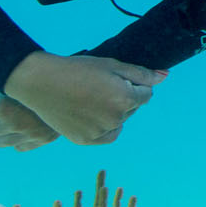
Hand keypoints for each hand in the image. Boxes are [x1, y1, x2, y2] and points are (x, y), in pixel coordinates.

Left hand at [0, 80, 58, 150]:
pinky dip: (14, 137)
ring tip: (6, 114)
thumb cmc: (34, 73)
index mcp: (1, 106)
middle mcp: (12, 124)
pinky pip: (17, 146)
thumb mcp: (4, 75)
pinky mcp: (41, 141)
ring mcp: (28, 135)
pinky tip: (20, 124)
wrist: (74, 82)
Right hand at [2, 52, 166, 144]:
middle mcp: (116, 119)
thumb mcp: (111, 65)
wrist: (41, 82)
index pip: (146, 95)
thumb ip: (140, 73)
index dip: (133, 84)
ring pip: (119, 123)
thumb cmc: (77, 68)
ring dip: (113, 113)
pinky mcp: (86, 140)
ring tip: (91, 98)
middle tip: (98, 86)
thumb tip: (165, 77)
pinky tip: (89, 113)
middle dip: (123, 97)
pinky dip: (104, 127)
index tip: (113, 78)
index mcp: (124, 98)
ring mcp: (100, 132)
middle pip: (132, 109)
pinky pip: (107, 136)